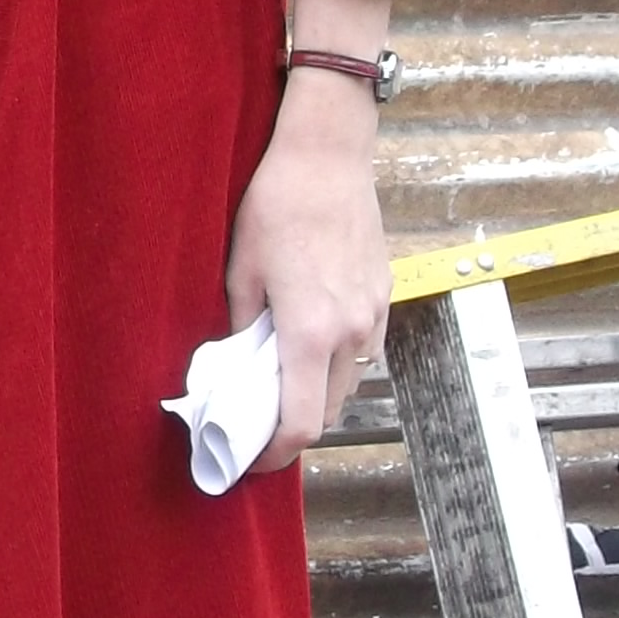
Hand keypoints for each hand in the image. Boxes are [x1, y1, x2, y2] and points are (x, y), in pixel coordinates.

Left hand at [221, 76, 387, 472]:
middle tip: (255, 426)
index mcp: (310, 333)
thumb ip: (241, 330)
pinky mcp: (384, 297)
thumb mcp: (240, 270)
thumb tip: (234, 372)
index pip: (300, 424)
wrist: (328, 156)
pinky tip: (307, 345)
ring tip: (277, 384)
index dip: (274, 454)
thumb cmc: (276, 206)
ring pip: (348, 384)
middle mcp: (351, 333)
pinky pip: (362, 352)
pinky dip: (335, 365)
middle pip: (328, 412)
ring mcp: (373, 315)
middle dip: (292, 428)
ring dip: (316, 396)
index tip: (249, 461)